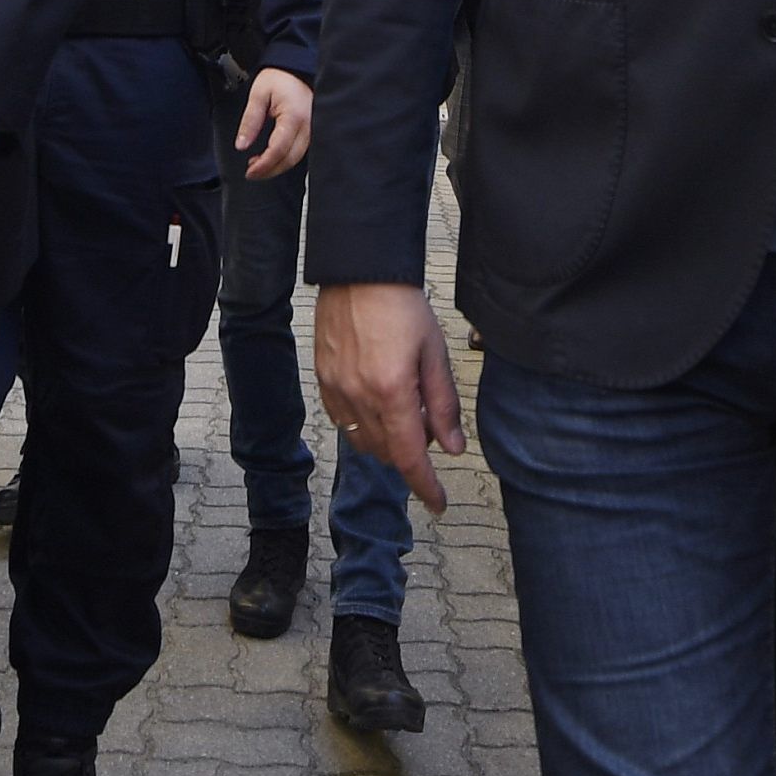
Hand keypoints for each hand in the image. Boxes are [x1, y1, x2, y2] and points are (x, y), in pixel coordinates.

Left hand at [233, 69, 314, 179]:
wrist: (295, 67)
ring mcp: (313, 129)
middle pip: (290, 159)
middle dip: (269, 170)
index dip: (264, 165)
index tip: (250, 171)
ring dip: (277, 166)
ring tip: (258, 165)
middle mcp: (308, 126)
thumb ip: (250, 121)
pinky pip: (300, 151)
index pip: (279, 149)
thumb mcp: (258, 95)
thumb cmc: (280, 77)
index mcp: (294, 117)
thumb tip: (241, 145)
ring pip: (297, 158)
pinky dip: (285, 158)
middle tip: (251, 172)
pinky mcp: (312, 130)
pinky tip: (272, 157)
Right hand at [313, 280, 464, 514]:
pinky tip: (378, 402)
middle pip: (386, 453)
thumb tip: (453, 448)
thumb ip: (443, 405)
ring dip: (387, 441)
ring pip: (363, 442)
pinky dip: (364, 425)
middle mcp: (359, 396)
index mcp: (392, 391)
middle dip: (411, 453)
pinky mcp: (322, 378)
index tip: (438, 504)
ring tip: (404, 409)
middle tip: (428, 425)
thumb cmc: (402, 306)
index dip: (425, 486)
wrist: (360, 272)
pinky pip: (343, 421)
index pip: (409, 457)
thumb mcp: (435, 353)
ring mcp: (336, 388)